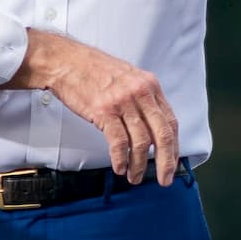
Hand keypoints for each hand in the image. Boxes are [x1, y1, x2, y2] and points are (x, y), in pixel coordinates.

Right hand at [10, 32, 179, 184]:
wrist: (66, 61)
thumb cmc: (93, 69)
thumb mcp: (128, 77)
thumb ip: (142, 98)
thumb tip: (151, 126)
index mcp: (149, 85)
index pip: (170, 121)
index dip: (174, 146)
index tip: (172, 162)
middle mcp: (140, 93)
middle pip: (162, 134)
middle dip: (165, 162)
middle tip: (164, 179)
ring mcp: (122, 102)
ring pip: (141, 142)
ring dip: (138, 165)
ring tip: (134, 176)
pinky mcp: (104, 111)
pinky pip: (118, 141)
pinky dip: (120, 159)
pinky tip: (120, 167)